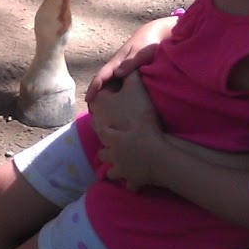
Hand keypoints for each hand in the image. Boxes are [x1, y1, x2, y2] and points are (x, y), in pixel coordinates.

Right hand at [85, 38, 159, 103]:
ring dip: (102, 93)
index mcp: (116, 62)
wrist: (153, 34)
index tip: (88, 99)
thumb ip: (130, 62)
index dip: (94, 87)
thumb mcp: (141, 53)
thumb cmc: (148, 44)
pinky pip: (117, 82)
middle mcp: (116, 66)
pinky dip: (112, 91)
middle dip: (94, 93)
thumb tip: (117, 73)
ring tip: (99, 108)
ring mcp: (121, 68)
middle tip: (91, 110)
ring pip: (108, 82)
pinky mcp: (127, 70)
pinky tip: (116, 100)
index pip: (101, 76)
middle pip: (101, 81)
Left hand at [89, 73, 164, 190]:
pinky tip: (132, 182)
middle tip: (111, 142)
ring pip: (109, 167)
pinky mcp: (128, 177)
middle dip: (106, 144)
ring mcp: (116, 164)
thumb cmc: (142, 119)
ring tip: (117, 165)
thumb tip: (128, 66)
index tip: (104, 116)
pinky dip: (130, 182)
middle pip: (102, 145)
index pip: (97, 120)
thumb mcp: (137, 91)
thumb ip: (131, 76)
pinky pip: (128, 183)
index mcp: (103, 125)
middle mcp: (106, 146)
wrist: (152, 151)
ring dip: (113, 166)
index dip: (100, 116)